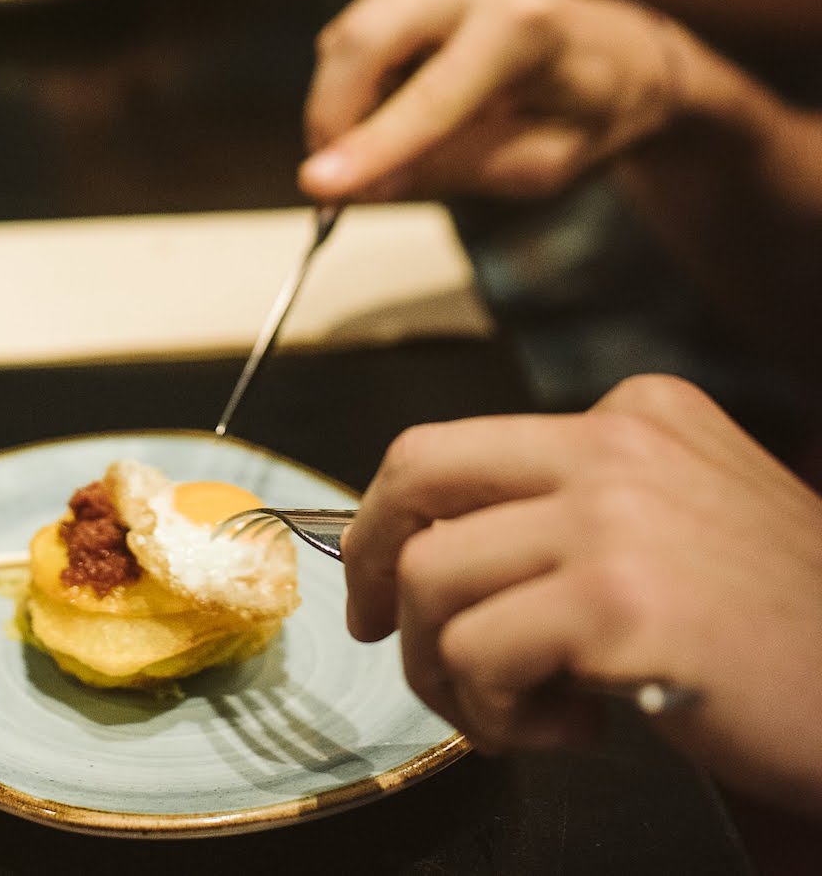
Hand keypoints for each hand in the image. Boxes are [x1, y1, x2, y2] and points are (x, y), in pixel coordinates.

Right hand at [300, 0, 688, 202]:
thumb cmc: (592, 112)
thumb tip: (365, 183)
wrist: (621, 51)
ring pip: (348, 37)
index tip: (318, 187)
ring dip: (349, 102)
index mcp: (525, 27)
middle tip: (338, 181)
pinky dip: (363, 76)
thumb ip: (454, 168)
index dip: (370, 146)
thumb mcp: (539, 165)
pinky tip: (407, 96)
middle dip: (332, 117)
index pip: (429, 98)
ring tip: (396, 142)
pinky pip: (358, 28)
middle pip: (362, 41)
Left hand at [343, 375, 821, 813]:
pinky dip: (496, 715)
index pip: (462, 443)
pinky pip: (476, 654)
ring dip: (446, 670)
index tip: (388, 575)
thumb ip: (583, 505)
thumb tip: (446, 544)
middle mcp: (617, 442)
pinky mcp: (617, 604)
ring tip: (516, 711)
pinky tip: (572, 731)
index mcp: (635, 412)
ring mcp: (615, 516)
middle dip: (364, 555)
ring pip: (431, 576)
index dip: (401, 516)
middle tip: (372, 625)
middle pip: (418, 470)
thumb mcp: (686, 518)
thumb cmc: (787, 628)